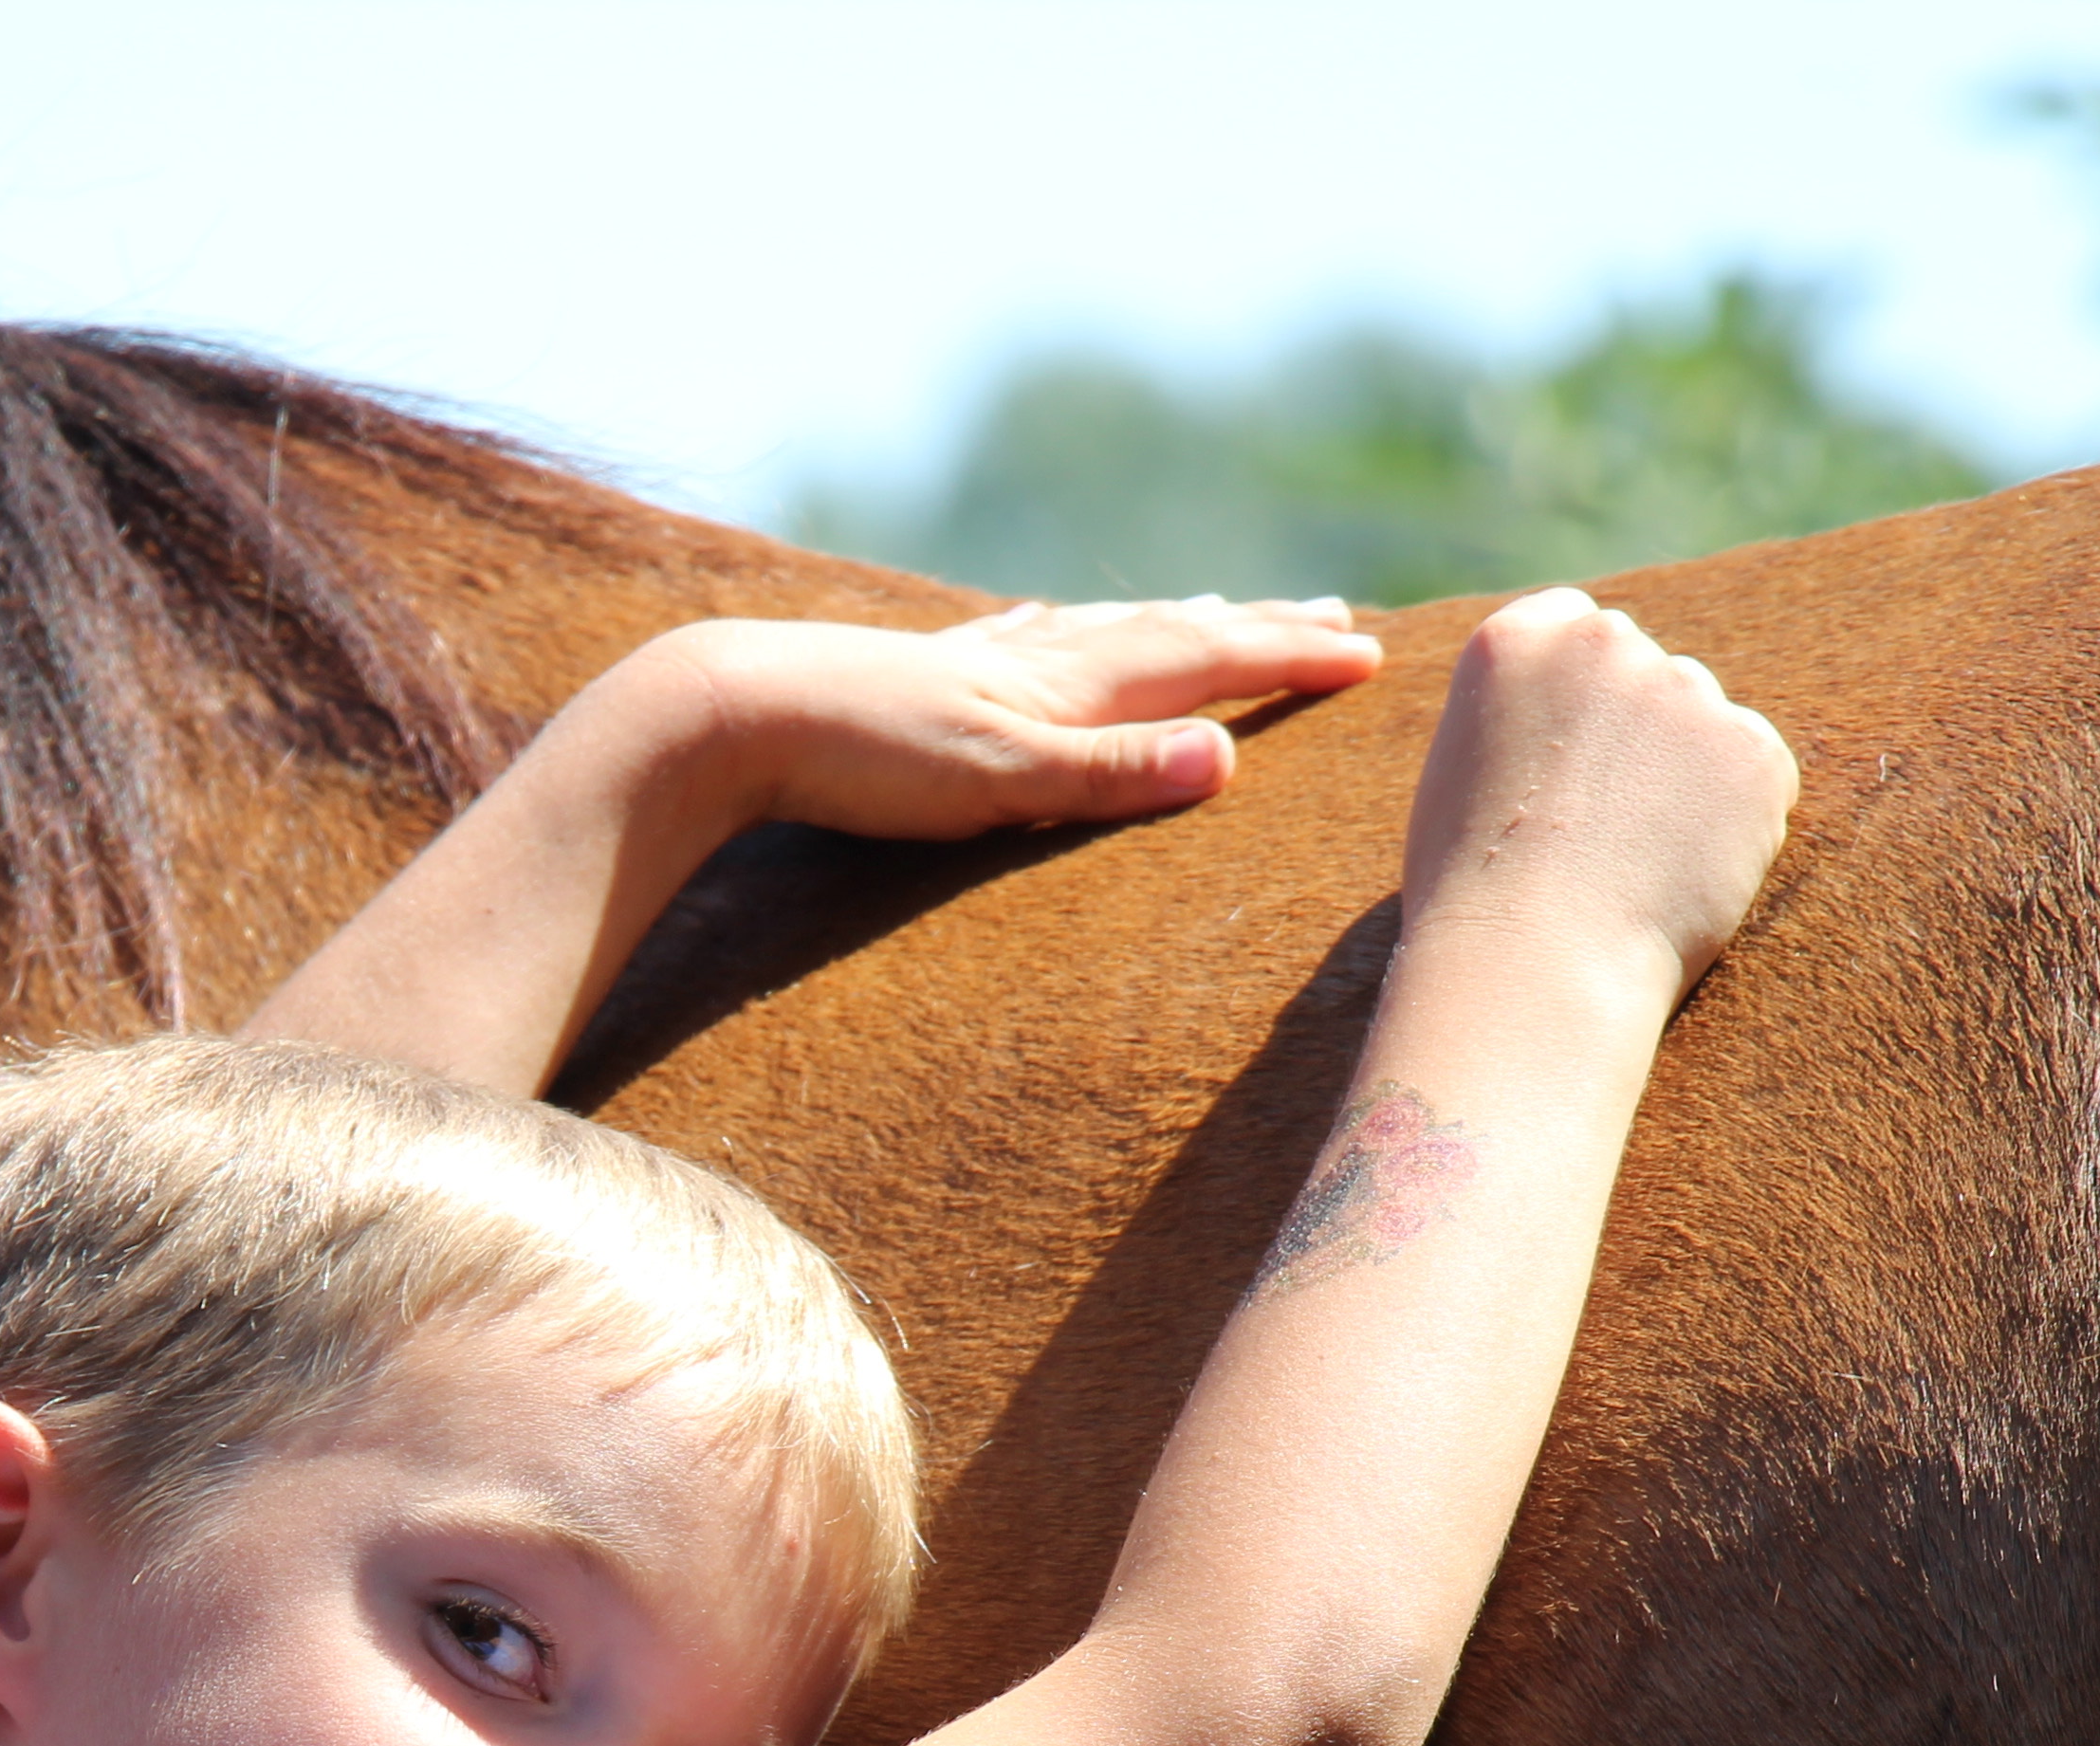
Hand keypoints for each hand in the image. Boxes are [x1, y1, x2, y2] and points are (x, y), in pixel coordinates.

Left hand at [612, 596, 1386, 846]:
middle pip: (1167, 631)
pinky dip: (1064, 629)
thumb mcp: (998, 783)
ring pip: (1101, 630)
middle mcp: (1032, 658)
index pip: (1203, 660)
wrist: (730, 713)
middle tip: (1330, 617)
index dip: (1287, 657)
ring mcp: (976, 659)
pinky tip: (1046, 624)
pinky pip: (1024, 640)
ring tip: (1216, 609)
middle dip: (1254, 628)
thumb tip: (1226, 758)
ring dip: (1169, 622)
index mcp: (1064, 686)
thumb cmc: (860, 761)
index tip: (1369, 654)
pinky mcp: (921, 673)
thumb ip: (1110, 775)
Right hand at [1393, 588, 1795, 1008]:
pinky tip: (1679, 875)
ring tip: (1634, 865)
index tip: (1571, 762)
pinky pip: (1758, 774)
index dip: (1581, 700)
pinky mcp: (1752, 747)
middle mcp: (1603, 642)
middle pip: (1647, 671)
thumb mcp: (1460, 776)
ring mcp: (1684, 689)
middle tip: (1603, 830)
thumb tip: (1580, 723)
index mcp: (1517, 640)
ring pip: (1703, 724)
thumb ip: (1522, 719)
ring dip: (1687, 778)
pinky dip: (1737, 823)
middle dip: (1640, 733)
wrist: (1533, 964)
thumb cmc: (1476, 897)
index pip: (1576, 626)